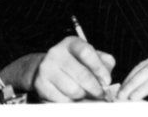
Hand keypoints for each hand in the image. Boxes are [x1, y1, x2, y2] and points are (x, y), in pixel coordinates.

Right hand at [0, 36, 114, 101]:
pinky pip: (62, 100)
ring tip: (85, 94)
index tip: (107, 81)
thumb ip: (104, 63)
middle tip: (101, 94)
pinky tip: (74, 98)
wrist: (48, 68)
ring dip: (84, 96)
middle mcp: (57, 52)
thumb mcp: (91, 57)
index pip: (86, 52)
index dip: (99, 68)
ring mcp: (47, 68)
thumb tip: (107, 80)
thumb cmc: (76, 63)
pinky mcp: (40, 84)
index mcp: (72, 43)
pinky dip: (72, 103)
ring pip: (73, 90)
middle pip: (81, 74)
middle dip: (95, 88)